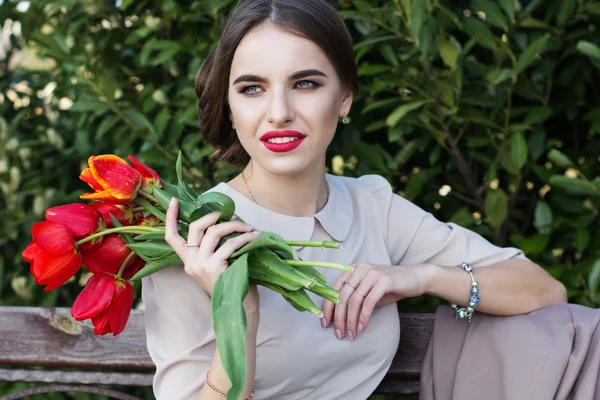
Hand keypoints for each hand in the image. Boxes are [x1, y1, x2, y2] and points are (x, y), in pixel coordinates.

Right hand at [164, 197, 260, 311]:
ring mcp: (200, 265)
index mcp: (188, 261)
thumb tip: (225, 220)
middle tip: (233, 216)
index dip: (171, 218)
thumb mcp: (215, 264)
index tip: (174, 201)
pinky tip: (254, 238)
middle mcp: (191, 262)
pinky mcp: (214, 267)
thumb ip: (212, 247)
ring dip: (235, 226)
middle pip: (196, 227)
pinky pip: (230, 244)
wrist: (239, 307)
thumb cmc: (231, 282)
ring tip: (249, 228)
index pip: (172, 237)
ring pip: (215, 232)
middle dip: (214, 216)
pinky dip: (244, 238)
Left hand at [321, 263, 430, 340]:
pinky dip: (363, 317)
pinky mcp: (384, 281)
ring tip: (351, 334)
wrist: (414, 278)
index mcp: (353, 270)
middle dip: (338, 318)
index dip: (328, 307)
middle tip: (339, 334)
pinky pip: (369, 302)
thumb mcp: (368, 290)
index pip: (333, 289)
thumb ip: (354, 298)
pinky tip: (362, 327)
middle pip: (342, 296)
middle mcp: (360, 269)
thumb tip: (337, 317)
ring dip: (350, 321)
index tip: (325, 324)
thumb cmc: (389, 287)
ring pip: (354, 301)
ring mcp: (372, 273)